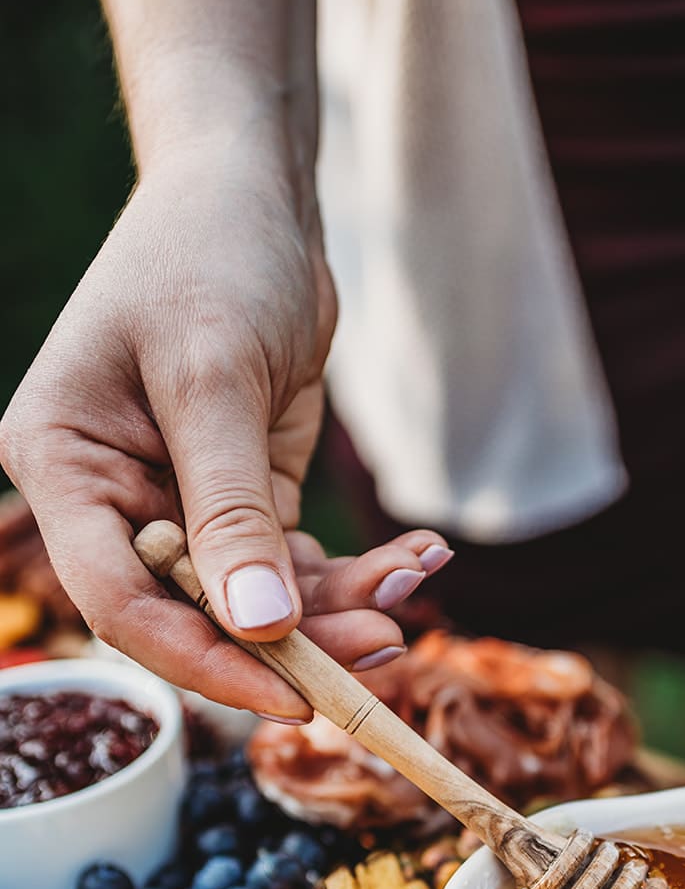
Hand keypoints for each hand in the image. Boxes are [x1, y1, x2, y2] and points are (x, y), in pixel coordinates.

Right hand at [0, 152, 450, 720]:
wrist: (254, 194)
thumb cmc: (210, 256)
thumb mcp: (215, 376)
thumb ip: (232, 505)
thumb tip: (261, 623)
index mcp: (63, 464)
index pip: (118, 600)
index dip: (202, 659)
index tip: (291, 694)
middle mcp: (113, 497)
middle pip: (195, 612)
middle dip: (294, 640)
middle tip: (385, 651)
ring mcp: (182, 502)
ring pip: (256, 597)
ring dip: (337, 610)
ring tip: (412, 591)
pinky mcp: (244, 496)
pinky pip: (294, 560)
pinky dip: (354, 570)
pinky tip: (416, 557)